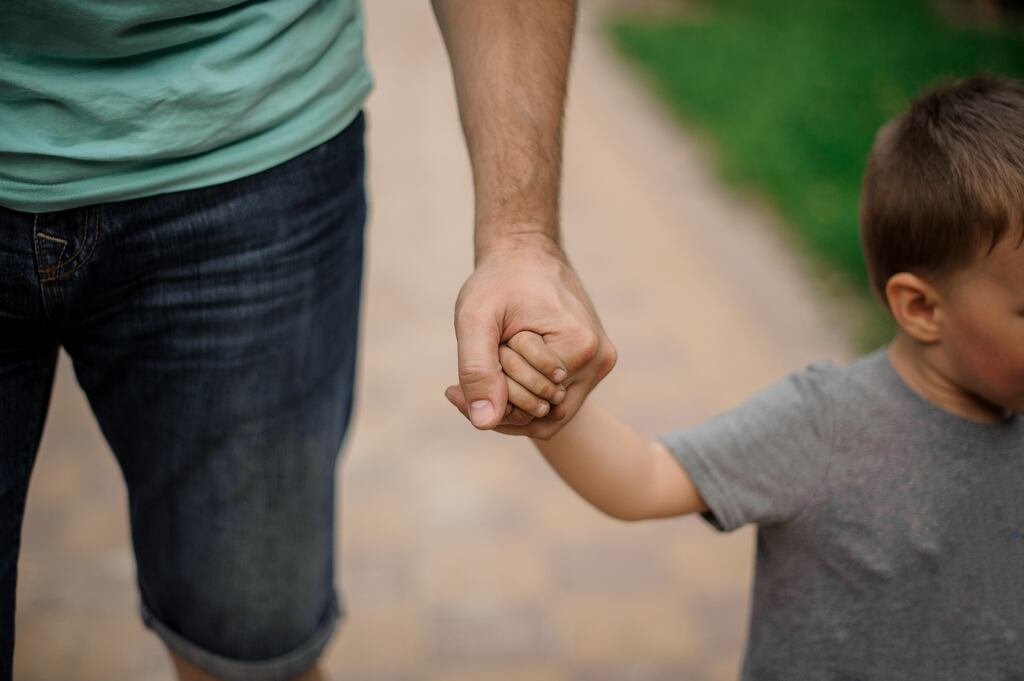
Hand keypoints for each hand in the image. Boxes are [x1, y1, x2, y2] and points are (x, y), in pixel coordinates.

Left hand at [445, 234, 616, 437]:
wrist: (525, 252)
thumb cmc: (498, 281)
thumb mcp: (474, 319)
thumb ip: (476, 370)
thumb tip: (484, 423)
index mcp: (579, 348)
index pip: (530, 409)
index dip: (492, 394)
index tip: (470, 363)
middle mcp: (598, 360)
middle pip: (542, 414)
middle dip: (502, 394)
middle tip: (481, 355)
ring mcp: (598, 363)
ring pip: (550, 412)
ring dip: (513, 396)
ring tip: (488, 362)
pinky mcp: (591, 363)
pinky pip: (556, 398)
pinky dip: (525, 393)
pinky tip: (498, 375)